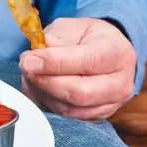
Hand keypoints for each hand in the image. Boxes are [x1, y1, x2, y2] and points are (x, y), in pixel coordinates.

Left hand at [18, 18, 135, 121]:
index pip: (87, 62)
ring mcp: (110, 105)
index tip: (30, 59)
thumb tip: (38, 51)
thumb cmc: (88, 38)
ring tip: (31, 74)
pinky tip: (39, 88)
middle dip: (45, 81)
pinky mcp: (96, 118)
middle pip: (79, 93)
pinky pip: (65, 119)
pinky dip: (45, 104)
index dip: (54, 63)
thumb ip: (57, 37)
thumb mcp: (73, 27)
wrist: (107, 54)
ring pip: (69, 109)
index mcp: (117, 53)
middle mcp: (120, 83)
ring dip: (42, 93)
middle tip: (26, 67)